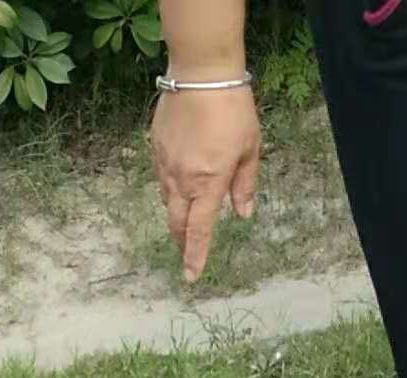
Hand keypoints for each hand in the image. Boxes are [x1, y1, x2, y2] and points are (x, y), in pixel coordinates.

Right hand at [150, 87, 262, 283]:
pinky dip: (172, 185)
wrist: (201, 72)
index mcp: (208, 184)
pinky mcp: (156, 148)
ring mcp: (165, 164)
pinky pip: (162, 176)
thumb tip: (242, 213)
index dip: (195, 256)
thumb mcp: (250, 148)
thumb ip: (245, 185)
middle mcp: (182, 180)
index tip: (191, 277)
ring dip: (178, 211)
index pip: (199, 231)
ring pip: (168, 200)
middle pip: (176, 223)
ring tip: (188, 211)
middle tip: (187, 250)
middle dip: (181, 241)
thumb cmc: (232, 109)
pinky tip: (182, 176)